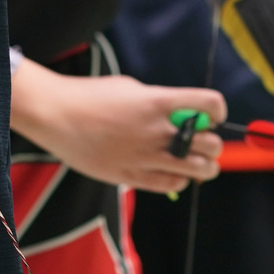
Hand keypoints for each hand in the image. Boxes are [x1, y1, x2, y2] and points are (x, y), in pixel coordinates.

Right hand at [10, 60, 225, 194]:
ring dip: (204, 165)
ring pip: (198, 170)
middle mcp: (156, 130)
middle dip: (213, 143)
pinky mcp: (131, 176)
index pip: (210, 105)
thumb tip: (180, 115)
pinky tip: (173, 171)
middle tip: (203, 141)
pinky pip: (172, 185)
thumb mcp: (130, 88)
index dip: (218, 111)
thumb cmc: (90, 96)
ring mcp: (145, 156)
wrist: (56, 115)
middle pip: (211, 144)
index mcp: (158, 102)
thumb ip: (158, 101)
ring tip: (197, 161)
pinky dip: (180, 179)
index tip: (212, 115)